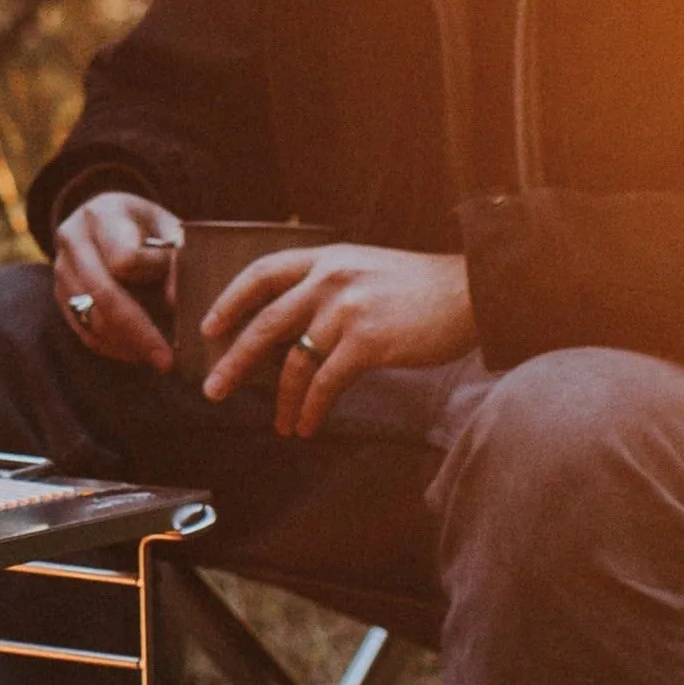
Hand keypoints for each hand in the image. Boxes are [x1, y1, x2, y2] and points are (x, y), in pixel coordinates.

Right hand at [50, 192, 183, 367]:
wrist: (104, 218)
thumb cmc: (145, 226)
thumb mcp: (166, 227)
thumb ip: (176, 258)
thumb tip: (175, 303)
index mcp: (101, 215)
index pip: (125, 259)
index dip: (153, 274)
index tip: (174, 283)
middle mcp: (72, 240)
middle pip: (103, 294)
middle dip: (139, 332)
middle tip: (167, 360)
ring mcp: (60, 270)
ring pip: (91, 318)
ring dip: (127, 344)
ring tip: (157, 358)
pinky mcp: (59, 295)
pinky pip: (83, 330)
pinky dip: (112, 347)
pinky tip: (136, 353)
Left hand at [201, 242, 476, 435]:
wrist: (473, 291)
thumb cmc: (423, 287)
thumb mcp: (367, 268)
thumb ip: (330, 286)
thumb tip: (295, 326)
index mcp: (326, 260)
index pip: (261, 273)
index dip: (230, 301)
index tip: (209, 327)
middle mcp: (329, 281)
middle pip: (265, 324)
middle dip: (234, 361)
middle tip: (214, 388)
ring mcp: (347, 310)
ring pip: (294, 362)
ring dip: (281, 399)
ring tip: (278, 424)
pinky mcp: (367, 342)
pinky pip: (325, 383)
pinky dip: (311, 408)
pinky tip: (305, 425)